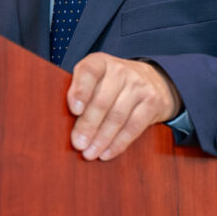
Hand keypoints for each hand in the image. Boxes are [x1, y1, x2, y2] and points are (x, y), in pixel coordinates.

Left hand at [66, 53, 181, 160]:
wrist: (153, 80)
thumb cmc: (113, 84)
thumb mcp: (97, 79)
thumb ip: (81, 92)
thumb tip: (63, 121)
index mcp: (101, 62)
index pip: (89, 71)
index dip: (80, 90)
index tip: (74, 110)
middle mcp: (121, 70)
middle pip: (102, 100)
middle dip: (88, 125)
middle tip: (78, 144)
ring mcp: (139, 86)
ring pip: (117, 116)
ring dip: (101, 139)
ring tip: (89, 153)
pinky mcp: (152, 103)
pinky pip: (133, 127)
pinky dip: (118, 143)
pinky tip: (106, 153)